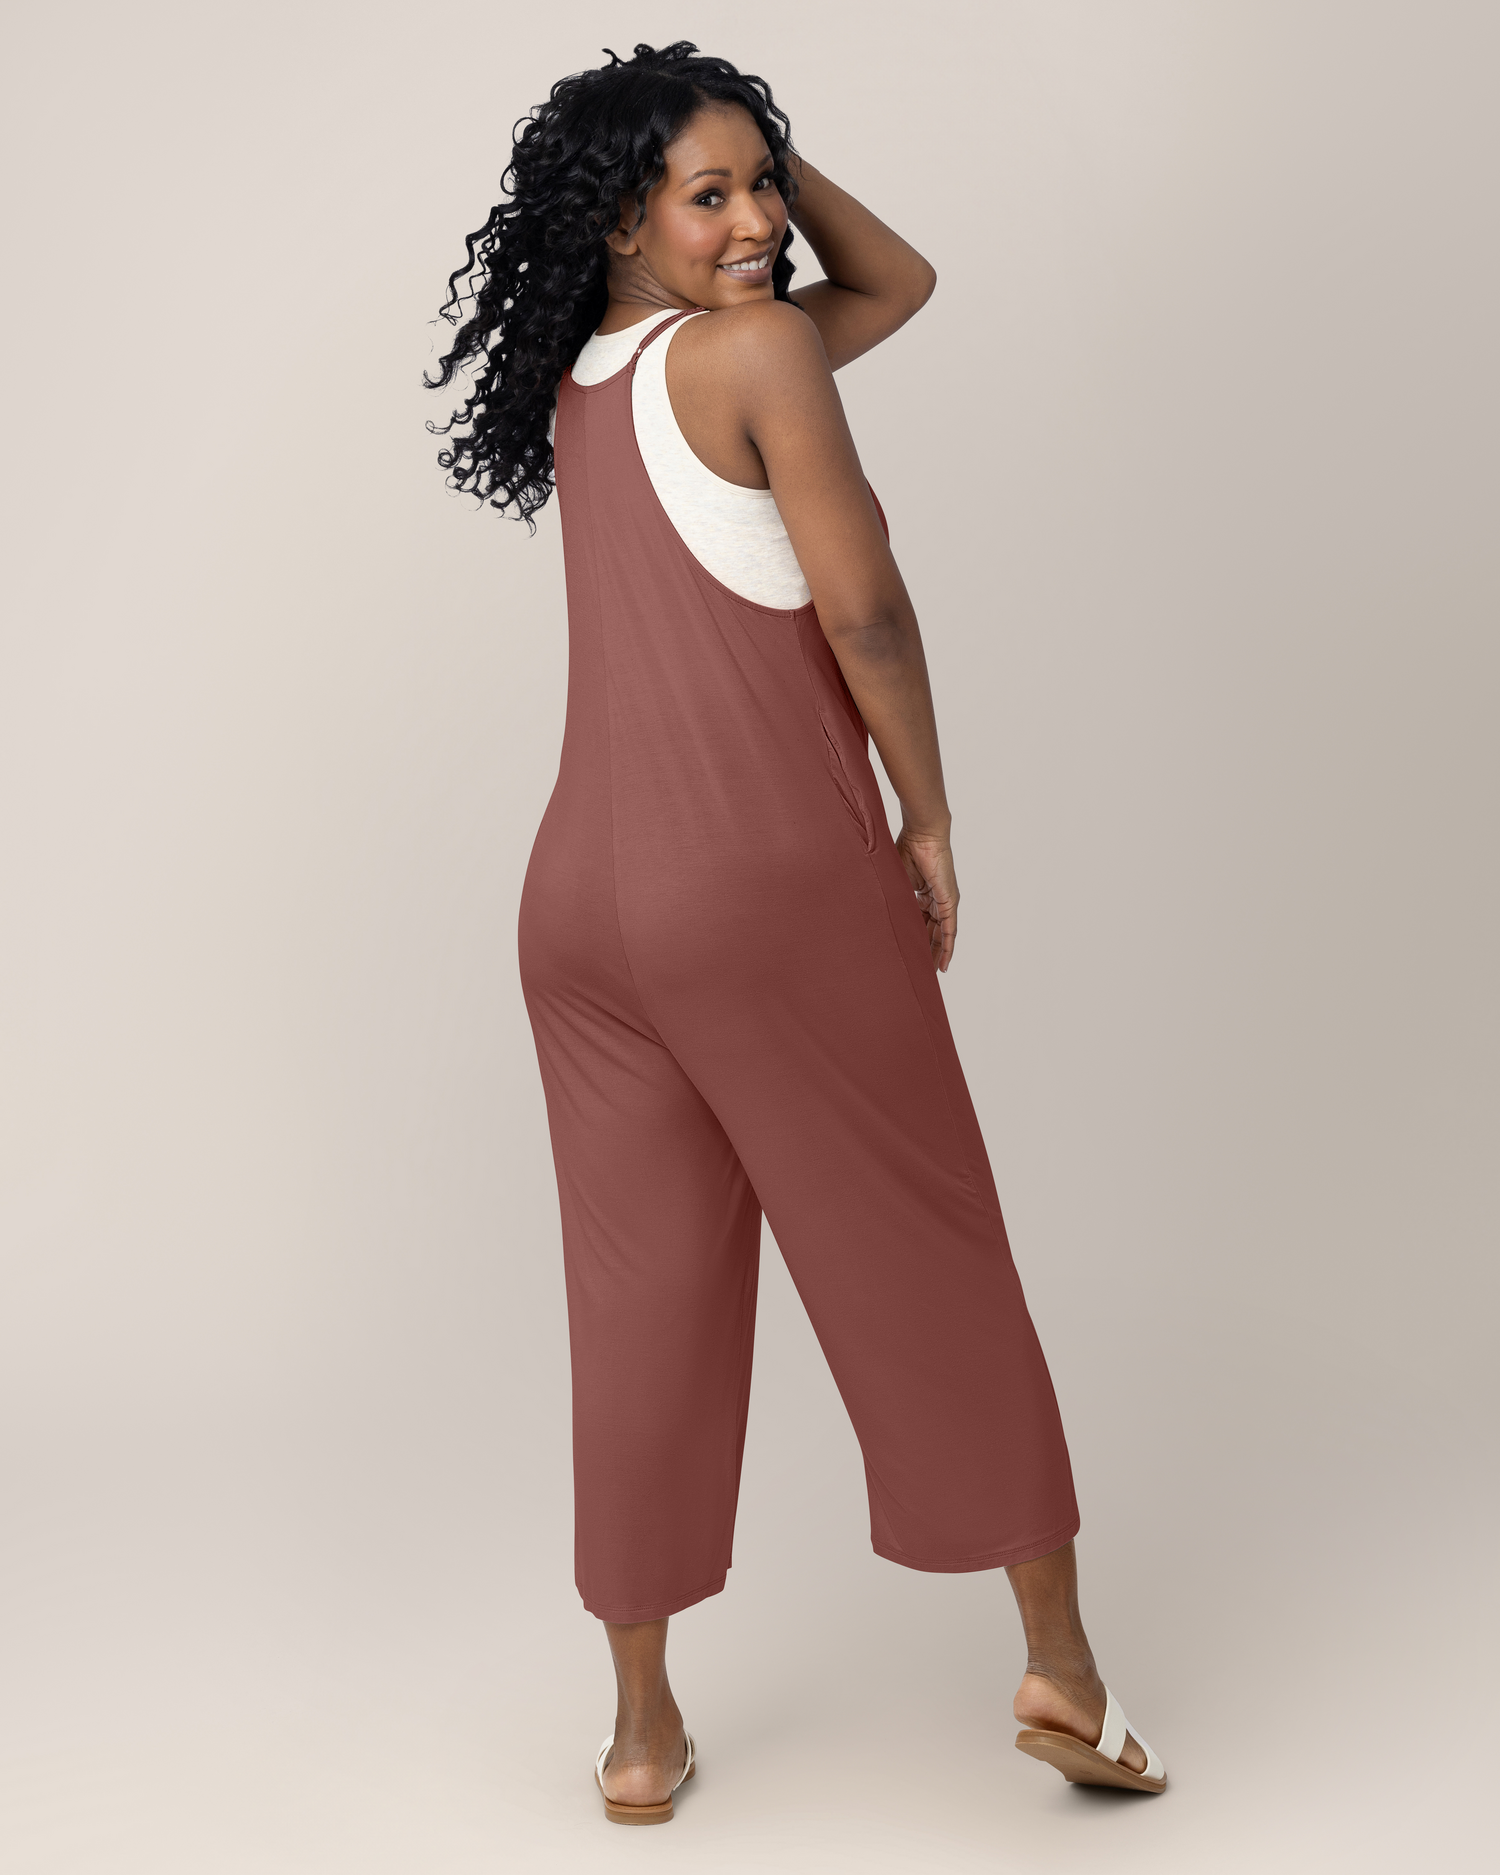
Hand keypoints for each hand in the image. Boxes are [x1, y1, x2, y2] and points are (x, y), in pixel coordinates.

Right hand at [896, 828, 958, 971]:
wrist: (922, 834)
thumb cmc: (907, 847)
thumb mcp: (895, 880)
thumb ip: (890, 895)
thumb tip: (871, 907)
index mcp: (923, 894)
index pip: (921, 922)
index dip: (916, 939)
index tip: (910, 954)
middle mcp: (937, 899)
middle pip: (933, 932)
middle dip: (928, 952)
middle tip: (922, 970)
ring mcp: (945, 901)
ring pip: (942, 935)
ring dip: (937, 955)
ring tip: (931, 973)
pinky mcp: (950, 901)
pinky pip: (950, 930)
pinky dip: (948, 947)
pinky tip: (944, 964)